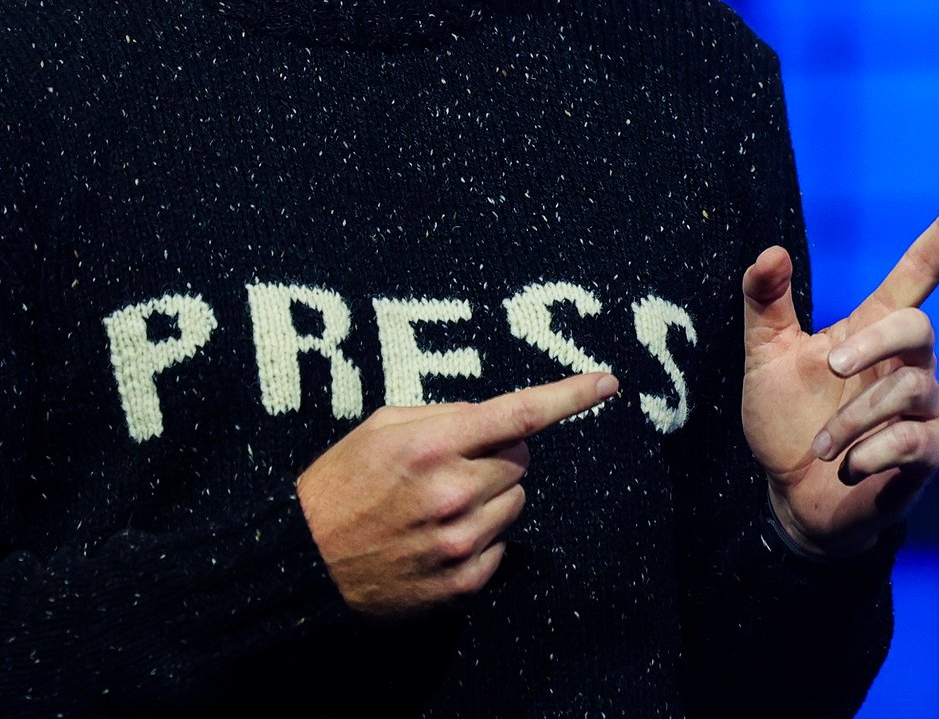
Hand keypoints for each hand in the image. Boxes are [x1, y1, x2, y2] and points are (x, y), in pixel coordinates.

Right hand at [296, 371, 618, 617]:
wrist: (304, 561)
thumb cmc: (342, 482)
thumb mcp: (383, 425)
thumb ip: (444, 415)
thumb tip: (493, 419)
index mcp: (433, 445)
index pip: (519, 413)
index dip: (570, 395)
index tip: (608, 382)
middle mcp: (453, 493)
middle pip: (522, 460)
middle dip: (498, 455)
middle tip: (453, 464)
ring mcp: (460, 542)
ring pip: (516, 502)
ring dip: (491, 496)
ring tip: (439, 504)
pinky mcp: (461, 584)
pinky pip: (502, 546)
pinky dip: (481, 537)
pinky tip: (438, 537)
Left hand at [741, 186, 938, 556]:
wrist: (790, 495)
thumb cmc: (784, 420)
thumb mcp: (763, 355)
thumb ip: (765, 302)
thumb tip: (772, 251)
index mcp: (874, 327)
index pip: (921, 271)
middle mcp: (908, 362)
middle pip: (919, 326)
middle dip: (875, 345)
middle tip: (828, 366)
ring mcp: (923, 409)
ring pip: (910, 390)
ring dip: (856, 418)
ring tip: (821, 446)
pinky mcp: (928, 456)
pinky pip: (918, 442)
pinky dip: (872, 453)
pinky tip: (846, 467)